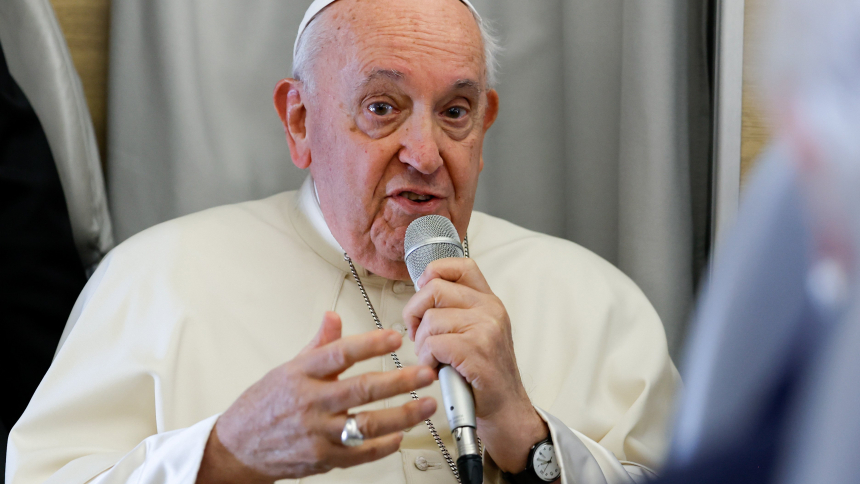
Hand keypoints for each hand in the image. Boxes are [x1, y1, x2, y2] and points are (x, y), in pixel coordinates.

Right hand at [196, 312, 437, 483]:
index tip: (395, 337)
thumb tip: (334, 317)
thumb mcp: (287, 368)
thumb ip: (319, 345)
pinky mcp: (322, 459)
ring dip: (402, 415)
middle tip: (425, 373)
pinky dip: (383, 446)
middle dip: (399, 381)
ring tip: (426, 405)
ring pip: (367, 424)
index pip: (339, 354)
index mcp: (301, 374)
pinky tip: (400, 436)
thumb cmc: (263, 406)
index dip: (369, 344)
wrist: (237, 447)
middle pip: (361, 389)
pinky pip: (359, 453)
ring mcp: (317, 433)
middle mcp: (310, 402)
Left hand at [402, 258, 548, 473]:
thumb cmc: (483, 372)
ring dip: (422, 343)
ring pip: (430, 320)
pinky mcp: (476, 350)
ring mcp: (485, 329)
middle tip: (419, 334)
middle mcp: (490, 310)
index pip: (461, 266)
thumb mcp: (477, 331)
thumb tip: (421, 292)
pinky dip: (427, 359)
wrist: (505, 408)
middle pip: (434, 290)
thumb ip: (457, 310)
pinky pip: (433, 344)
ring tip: (433, 358)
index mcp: (489, 301)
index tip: (424, 290)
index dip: (434, 272)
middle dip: (415, 313)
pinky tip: (437, 369)